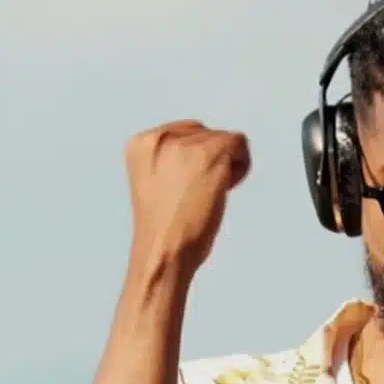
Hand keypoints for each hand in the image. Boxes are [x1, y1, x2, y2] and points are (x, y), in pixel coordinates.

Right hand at [125, 120, 250, 277]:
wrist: (164, 251)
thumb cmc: (164, 231)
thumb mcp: (157, 185)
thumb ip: (172, 162)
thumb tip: (204, 155)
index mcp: (140, 144)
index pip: (184, 132)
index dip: (195, 158)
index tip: (192, 185)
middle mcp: (160, 138)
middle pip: (205, 133)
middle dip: (211, 160)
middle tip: (202, 193)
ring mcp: (185, 145)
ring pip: (224, 139)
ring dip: (228, 166)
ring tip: (212, 193)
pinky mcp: (210, 154)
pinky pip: (240, 142)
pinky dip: (242, 165)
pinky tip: (227, 188)